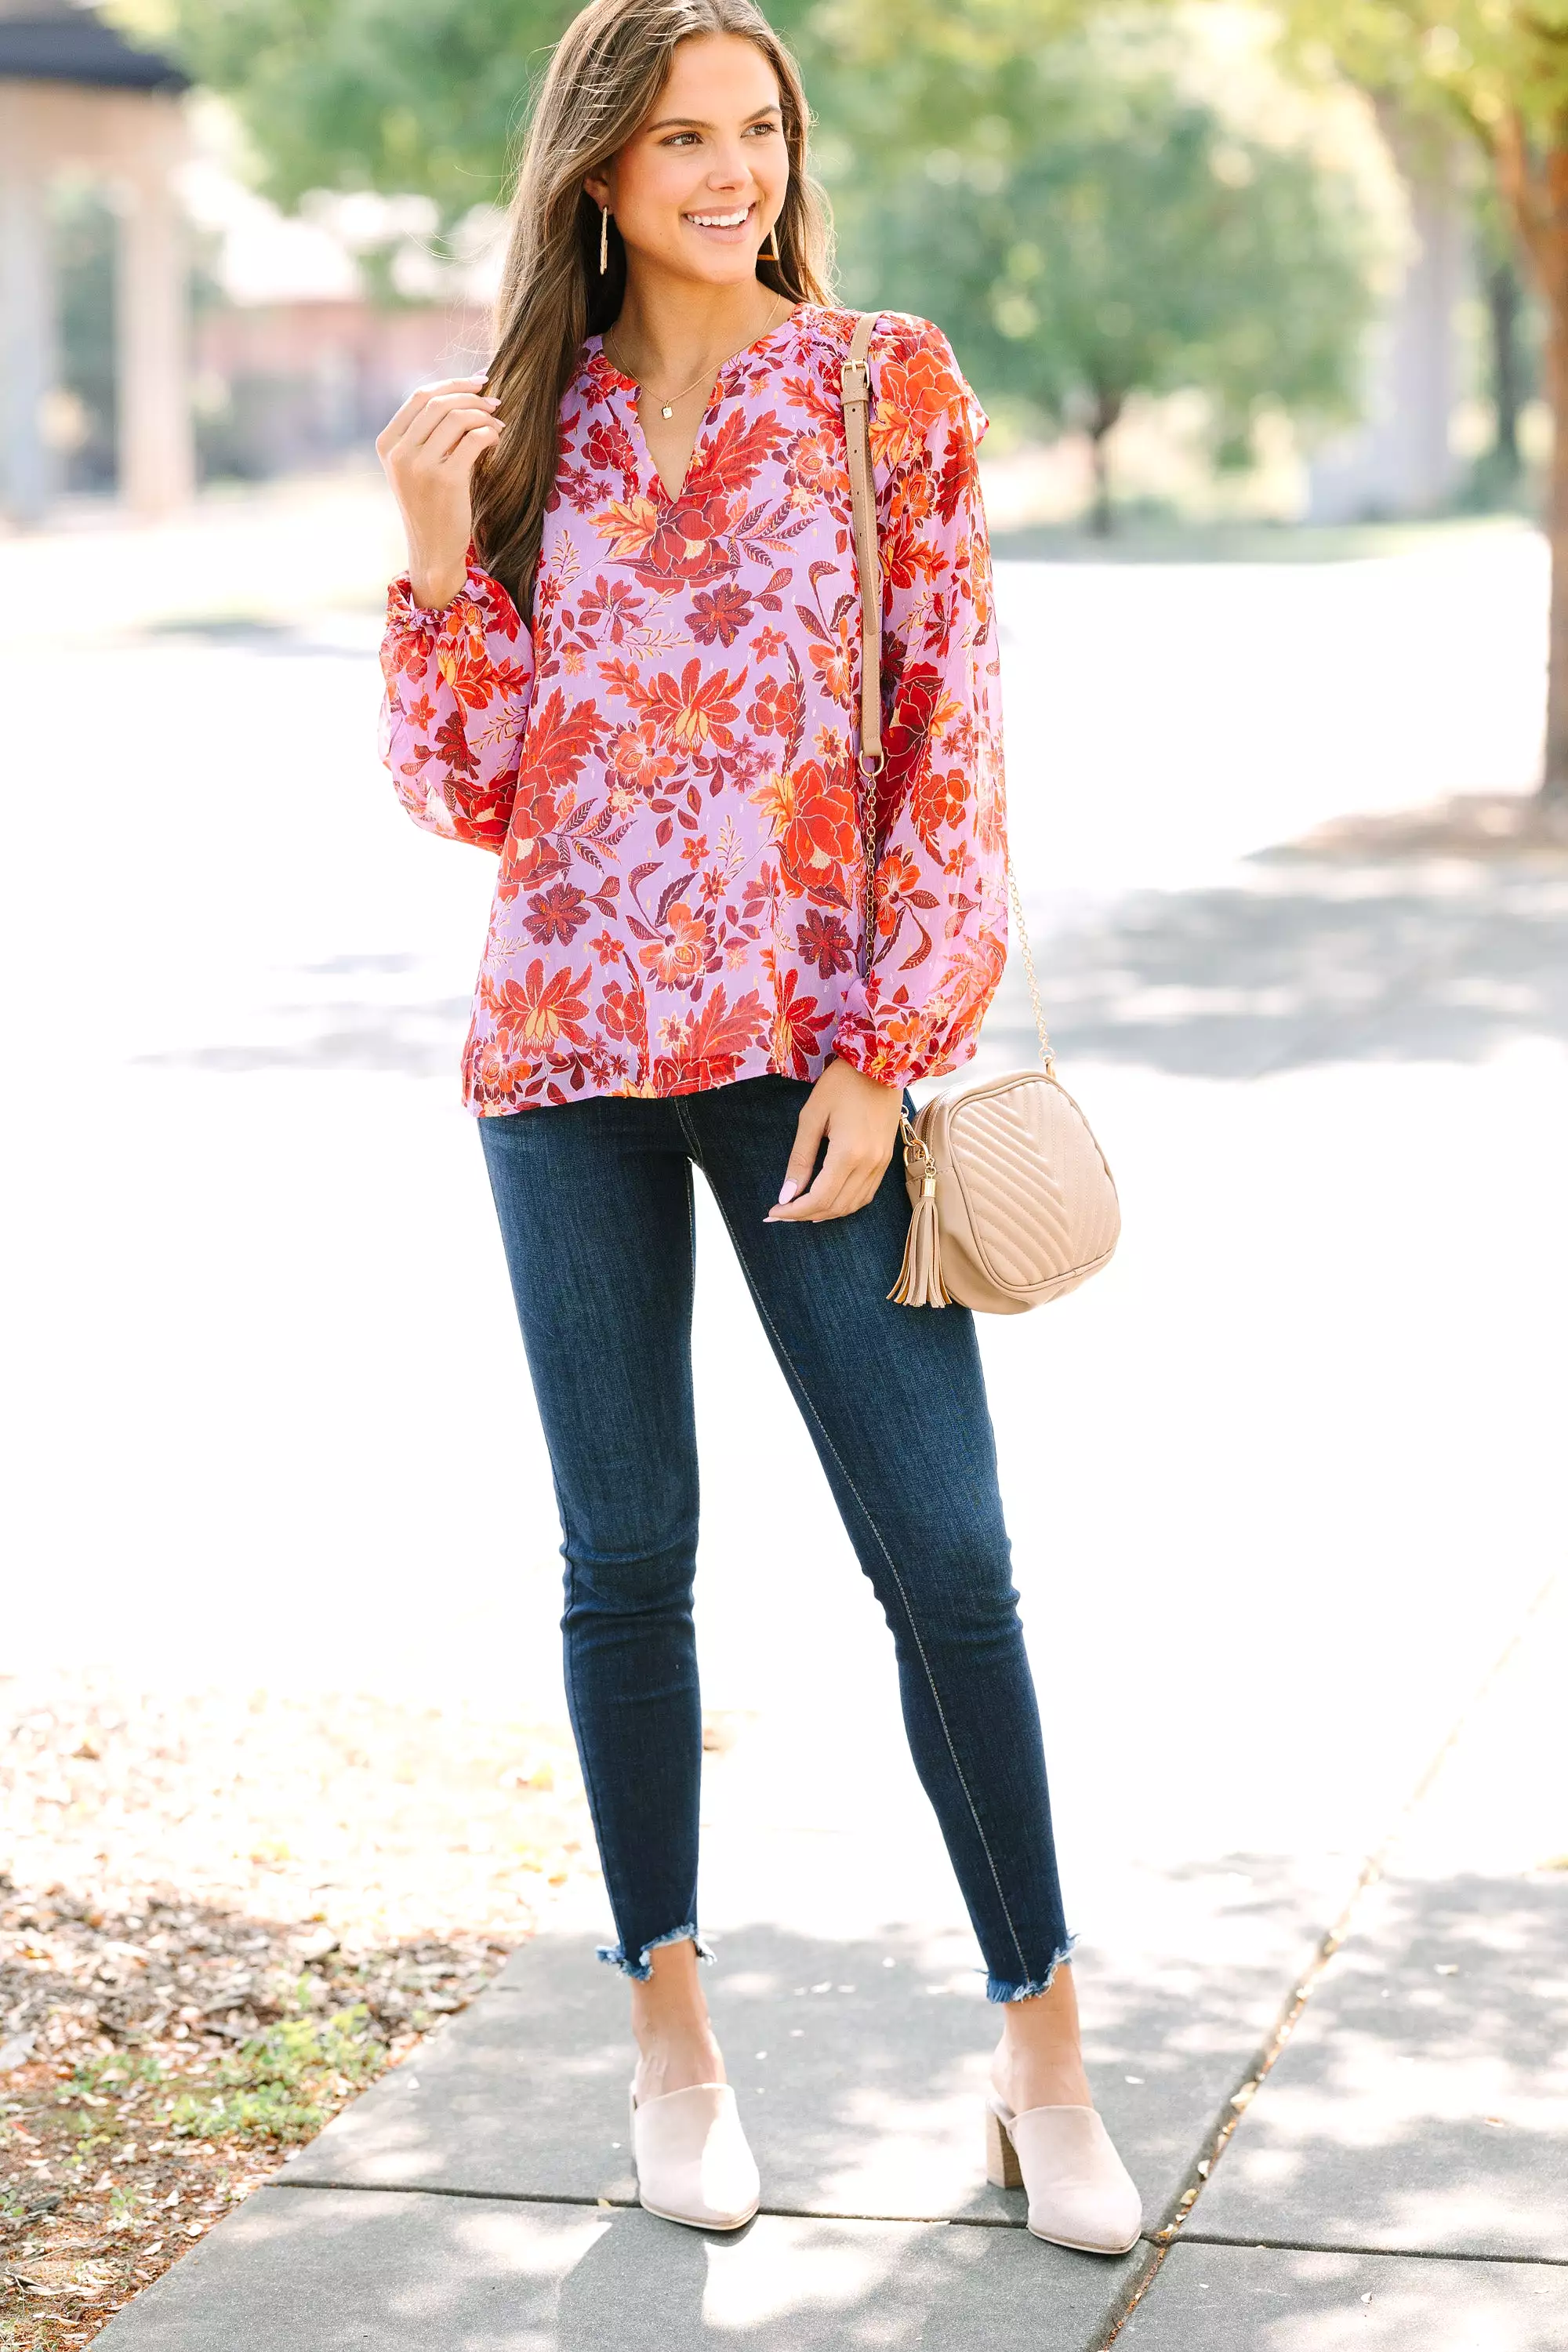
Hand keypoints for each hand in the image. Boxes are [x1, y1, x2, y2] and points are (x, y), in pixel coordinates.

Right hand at [375, 376, 504, 610]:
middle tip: (495, 402)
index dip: (453, 383)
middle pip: (439, 402)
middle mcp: (399, 452)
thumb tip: (459, 393)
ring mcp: (420, 466)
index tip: (478, 383)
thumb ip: (425, 434)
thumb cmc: (429, 505)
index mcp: (387, 443)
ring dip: (484, 415)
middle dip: (472, 396)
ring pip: (457, 417)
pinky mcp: (445, 481)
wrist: (432, 550)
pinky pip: (473, 440)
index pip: (420, 396)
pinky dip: (489, 434)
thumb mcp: (414, 467)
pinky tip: (496, 441)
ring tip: (498, 424)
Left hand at [765, 1059, 903, 1224]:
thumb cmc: (841, 1084)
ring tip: (801, 1210)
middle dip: (805, 1215)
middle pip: (835, 1206)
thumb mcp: (812, 1117)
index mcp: (848, 1153)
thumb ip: (800, 1158)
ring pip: (853, 1205)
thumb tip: (787, 1194)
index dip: (794, 1211)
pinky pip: (866, 1194)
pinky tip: (828, 1200)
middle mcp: (868, 1164)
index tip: (773, 1211)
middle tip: (782, 1213)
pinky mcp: (887, 1159)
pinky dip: (846, 1204)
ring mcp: (881, 1164)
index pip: (818, 1198)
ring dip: (826, 1213)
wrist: (882, 1064)